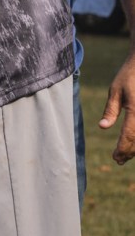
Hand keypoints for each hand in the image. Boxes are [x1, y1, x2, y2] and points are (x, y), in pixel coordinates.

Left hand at [99, 48, 134, 164]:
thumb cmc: (129, 76)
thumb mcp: (116, 90)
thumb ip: (111, 110)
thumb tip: (103, 127)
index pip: (129, 135)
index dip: (122, 149)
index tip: (114, 157)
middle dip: (129, 152)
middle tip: (118, 160)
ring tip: (124, 155)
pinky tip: (133, 143)